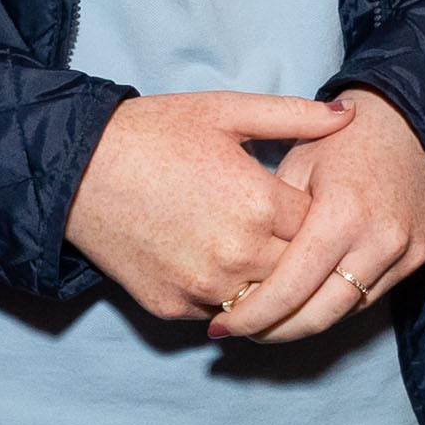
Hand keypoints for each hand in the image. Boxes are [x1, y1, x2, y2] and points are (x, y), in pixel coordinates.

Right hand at [64, 92, 340, 320]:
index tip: (297, 200)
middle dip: (295, 252)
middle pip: (298, 270)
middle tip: (276, 229)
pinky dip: (222, 295)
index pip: (318, 226)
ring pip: (263, 300)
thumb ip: (294, 116)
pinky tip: (209, 263)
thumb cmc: (152, 132)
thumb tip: (350, 115)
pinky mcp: (173, 307)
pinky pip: (218, 313)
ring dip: (262, 280)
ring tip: (245, 248)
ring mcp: (204, 286)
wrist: (75, 169)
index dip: (312, 213)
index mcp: (258, 203)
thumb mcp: (224, 111)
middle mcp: (238, 253)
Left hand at [216, 88, 424, 343]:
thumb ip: (271, 222)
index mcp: (342, 213)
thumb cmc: (339, 141)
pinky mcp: (416, 259)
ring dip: (301, 325)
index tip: (221, 325)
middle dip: (273, 331)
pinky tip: (301, 305)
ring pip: (344, 314)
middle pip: (319, 314)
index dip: (253, 315)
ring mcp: (403, 253)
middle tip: (236, 332)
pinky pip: (367, 299)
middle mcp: (378, 240)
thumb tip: (236, 274)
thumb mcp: (294, 166)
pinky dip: (331, 306)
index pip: (291, 287)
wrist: (407, 124)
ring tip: (262, 324)